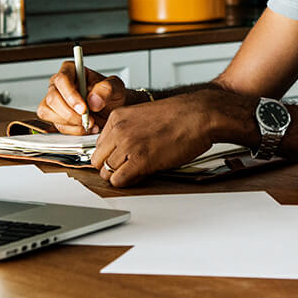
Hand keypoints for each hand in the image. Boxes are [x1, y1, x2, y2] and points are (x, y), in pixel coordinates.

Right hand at [36, 61, 130, 134]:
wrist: (111, 110)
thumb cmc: (110, 95)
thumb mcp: (116, 88)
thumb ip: (107, 89)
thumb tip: (93, 100)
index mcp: (71, 70)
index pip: (62, 79)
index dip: (70, 95)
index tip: (83, 108)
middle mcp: (59, 85)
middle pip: (53, 98)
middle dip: (71, 113)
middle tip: (89, 120)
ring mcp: (54, 101)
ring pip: (49, 113)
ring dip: (71, 123)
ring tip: (90, 123)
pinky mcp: (54, 116)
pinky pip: (55, 125)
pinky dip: (72, 130)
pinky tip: (85, 128)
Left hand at [91, 91, 224, 186]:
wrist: (200, 115)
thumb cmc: (180, 116)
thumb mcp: (144, 116)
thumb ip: (127, 130)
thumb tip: (120, 149)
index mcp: (117, 117)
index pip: (99, 145)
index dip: (111, 155)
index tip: (122, 158)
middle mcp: (119, 130)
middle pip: (98, 160)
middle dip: (111, 168)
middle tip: (128, 168)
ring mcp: (128, 145)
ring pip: (107, 172)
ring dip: (120, 176)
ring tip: (138, 171)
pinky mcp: (141, 160)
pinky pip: (119, 180)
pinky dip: (127, 182)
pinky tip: (141, 175)